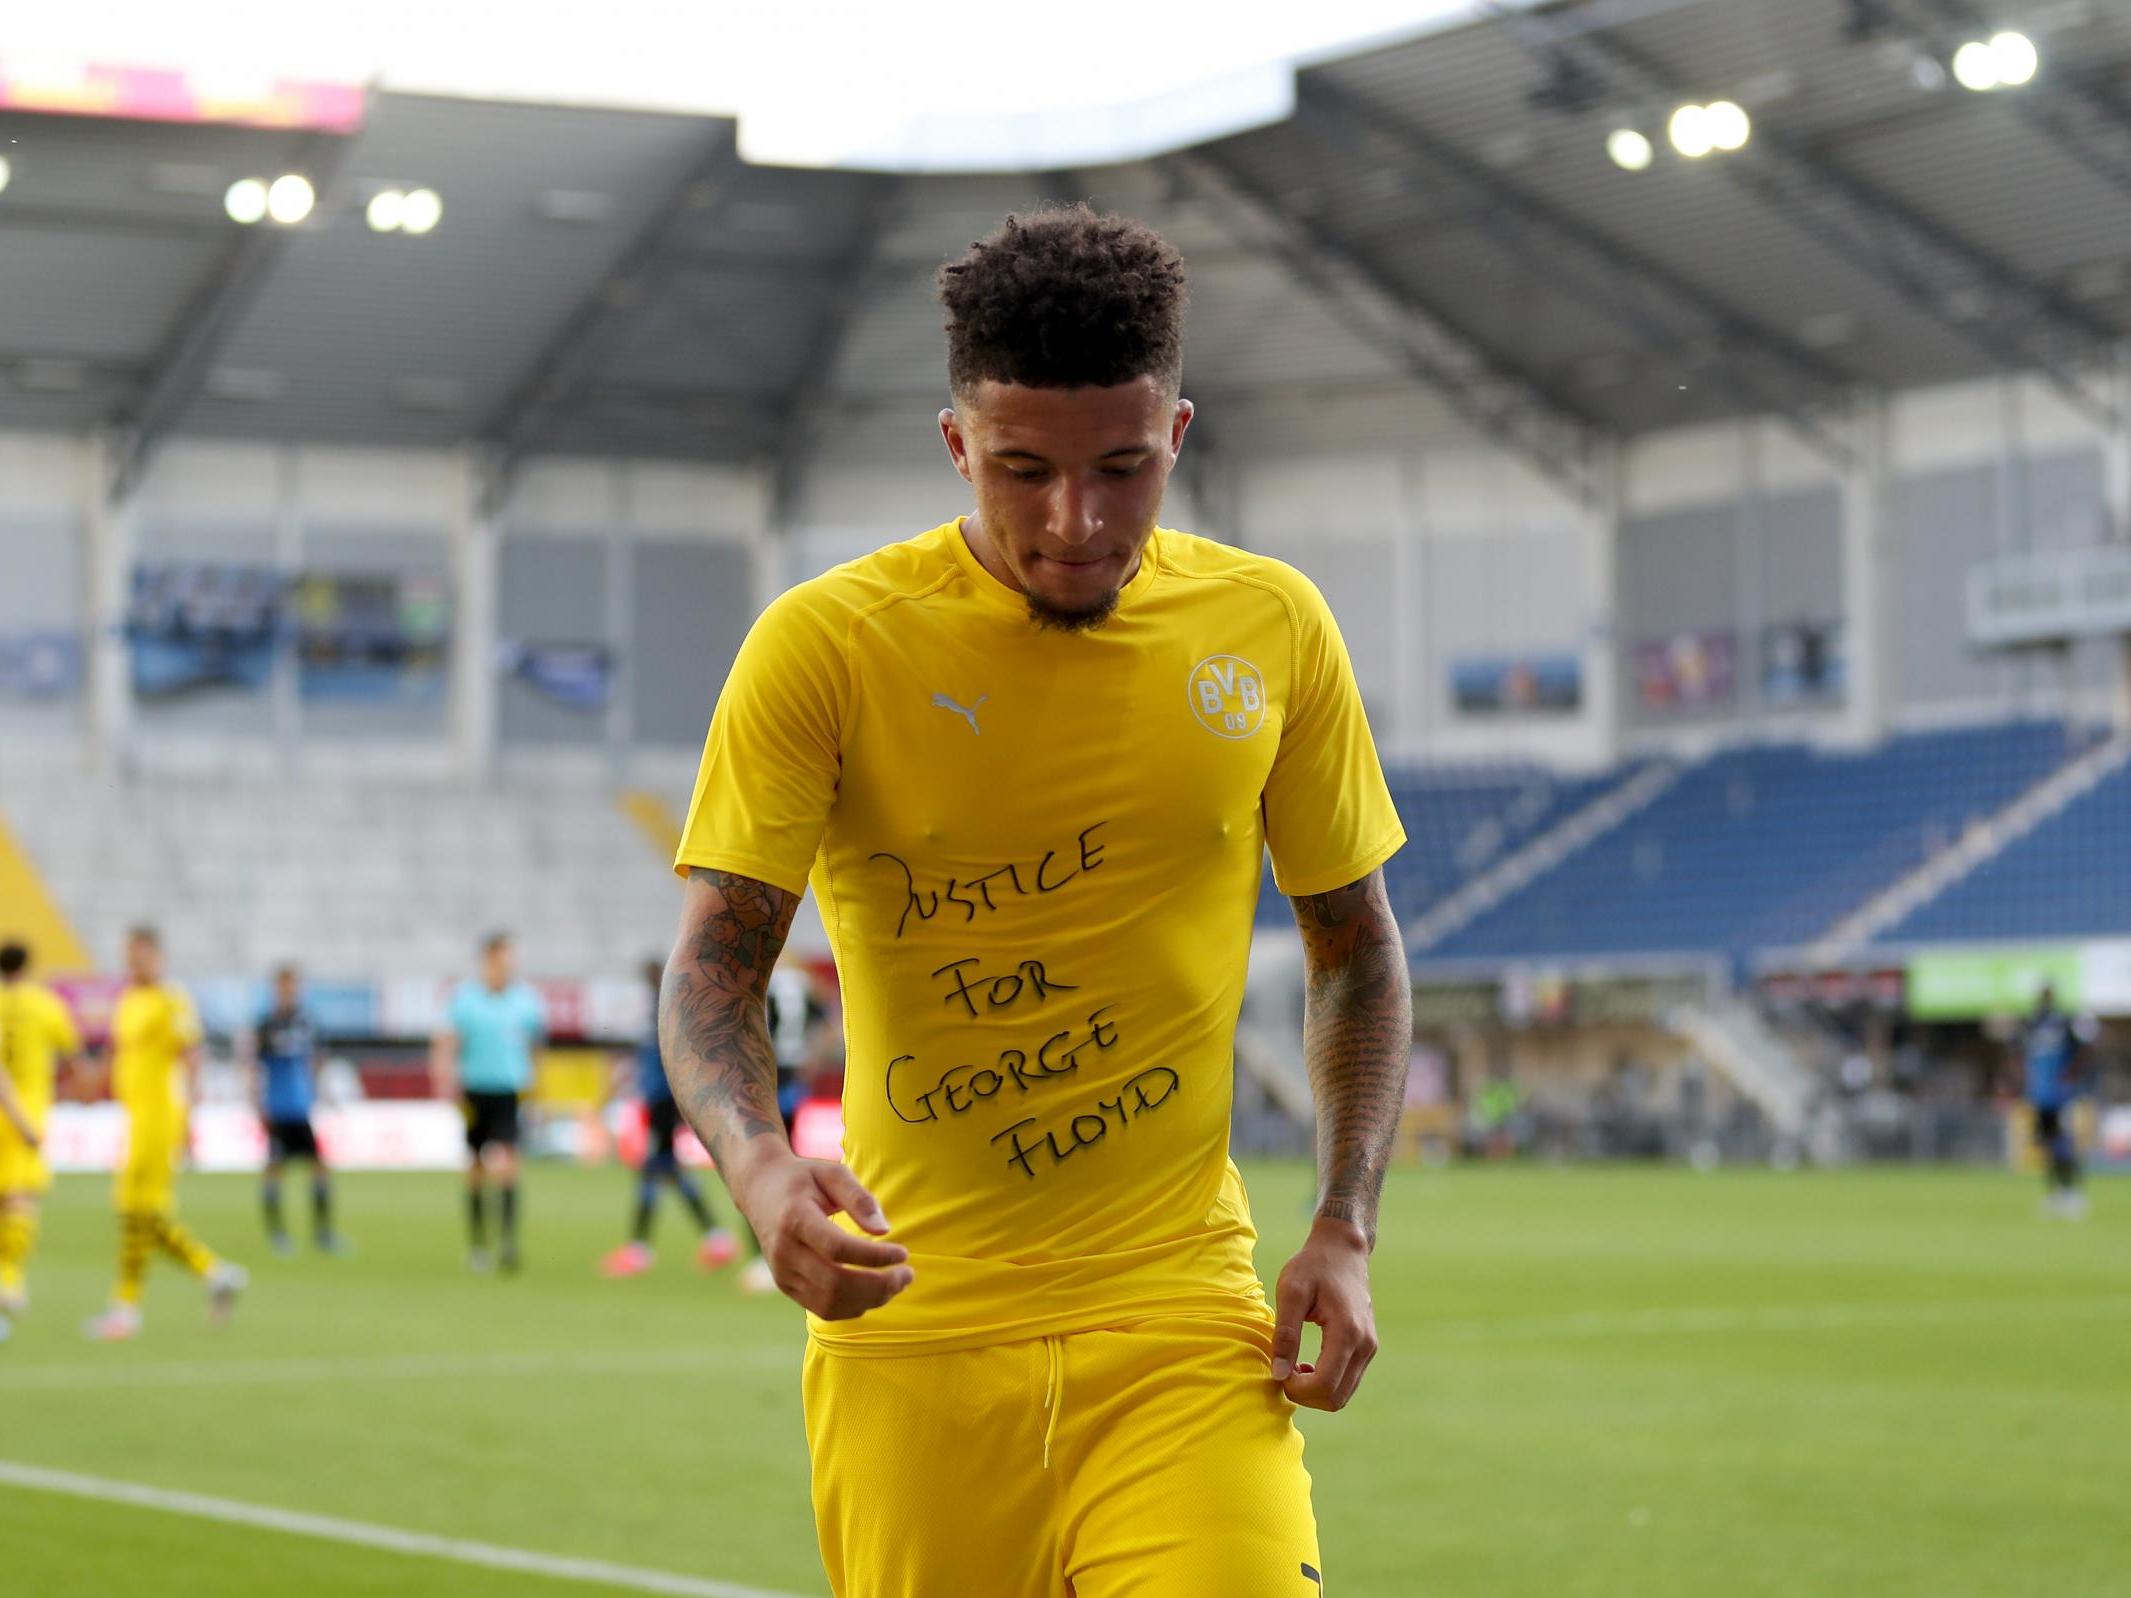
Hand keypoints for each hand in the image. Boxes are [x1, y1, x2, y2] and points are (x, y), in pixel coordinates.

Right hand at [732, 1152, 913, 1320]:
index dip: (874, 1256)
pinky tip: (873, 1291)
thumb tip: (884, 1230)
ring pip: (828, 1303)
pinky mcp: (786, 1286)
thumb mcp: (831, 1173)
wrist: (761, 1191)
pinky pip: (821, 1308)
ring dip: (869, 1301)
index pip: (837, 1248)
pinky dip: (853, 1307)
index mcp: (795, 1219)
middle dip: (878, 1286)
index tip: (903, 1253)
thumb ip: (859, 1198)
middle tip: (907, 1274)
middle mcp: (784, 1251)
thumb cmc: (803, 1179)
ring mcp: (782, 1273)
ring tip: (895, 1284)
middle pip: (834, 1284)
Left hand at [1270, 1216, 1377, 1411]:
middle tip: (1283, 1372)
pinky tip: (1307, 1366)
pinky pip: (1347, 1382)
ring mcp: (1370, 1348)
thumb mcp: (1291, 1292)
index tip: (1278, 1371)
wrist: (1342, 1249)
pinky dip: (1325, 1384)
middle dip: (1305, 1396)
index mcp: (1347, 1332)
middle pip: (1335, 1398)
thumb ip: (1285, 1334)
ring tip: (1293, 1367)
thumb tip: (1277, 1374)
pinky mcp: (1367, 1348)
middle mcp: (1365, 1345)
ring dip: (1315, 1392)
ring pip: (1342, 1395)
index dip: (1297, 1389)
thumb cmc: (1313, 1266)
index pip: (1325, 1385)